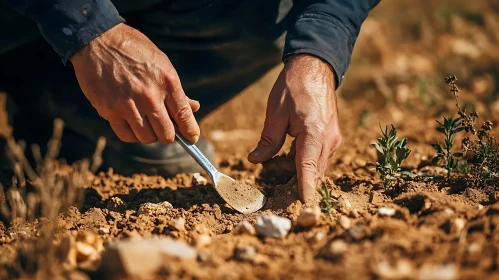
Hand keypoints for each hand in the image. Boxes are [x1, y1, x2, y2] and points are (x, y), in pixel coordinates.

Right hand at [70, 23, 199, 143]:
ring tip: (146, 123)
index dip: (190, 132)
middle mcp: (149, 96)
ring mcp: (129, 105)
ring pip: (147, 138)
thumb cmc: (133, 50)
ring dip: (149, 135)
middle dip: (168, 134)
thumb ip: (176, 90)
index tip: (191, 138)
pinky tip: (132, 124)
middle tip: (164, 128)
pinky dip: (132, 135)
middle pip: (166, 134)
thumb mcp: (162, 63)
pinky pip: (127, 136)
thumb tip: (194, 107)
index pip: (184, 116)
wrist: (97, 40)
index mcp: (167, 82)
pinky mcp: (109, 111)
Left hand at [248, 54, 341, 203]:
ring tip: (273, 157)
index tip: (304, 206)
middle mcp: (328, 140)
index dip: (305, 189)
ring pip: (314, 167)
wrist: (315, 69)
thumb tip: (255, 161)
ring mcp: (333, 140)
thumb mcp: (275, 113)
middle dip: (291, 177)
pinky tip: (287, 152)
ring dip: (295, 168)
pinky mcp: (332, 138)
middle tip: (267, 167)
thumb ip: (268, 141)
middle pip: (312, 172)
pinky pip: (317, 158)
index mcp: (314, 134)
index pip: (309, 169)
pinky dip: (302, 161)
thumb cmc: (294, 88)